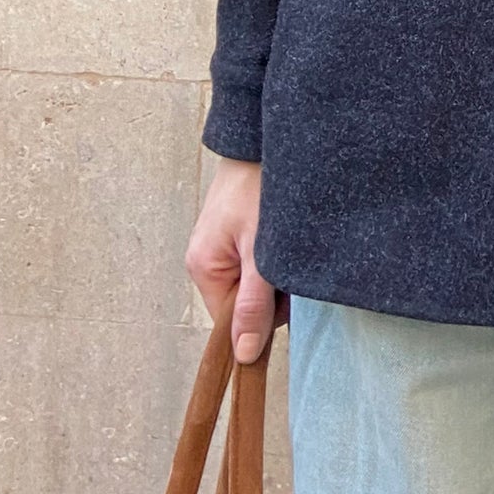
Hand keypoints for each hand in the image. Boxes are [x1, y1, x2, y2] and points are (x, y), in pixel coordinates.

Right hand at [186, 156, 285, 362]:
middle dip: (272, 292)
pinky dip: (274, 255)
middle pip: (244, 302)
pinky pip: (257, 260)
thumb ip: (254, 304)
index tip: (285, 295)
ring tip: (288, 242)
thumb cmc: (260, 187)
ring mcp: (221, 244)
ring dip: (276, 271)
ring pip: (254, 281)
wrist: (263, 138)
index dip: (261, 318)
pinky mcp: (237, 231)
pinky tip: (284, 235)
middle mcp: (207, 258)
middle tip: (289, 259)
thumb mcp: (262, 252)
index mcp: (203, 267)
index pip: (229, 322)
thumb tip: (243, 355)